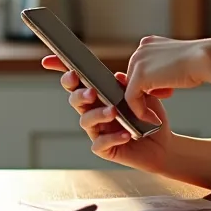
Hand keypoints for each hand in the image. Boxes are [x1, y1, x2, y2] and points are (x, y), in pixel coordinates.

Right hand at [42, 55, 172, 173]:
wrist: (162, 145)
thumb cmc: (149, 118)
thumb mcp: (144, 97)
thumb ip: (130, 86)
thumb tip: (117, 76)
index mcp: (99, 95)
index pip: (77, 81)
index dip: (62, 70)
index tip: (48, 62)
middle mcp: (94, 112)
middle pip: (75, 99)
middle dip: (79, 93)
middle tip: (91, 92)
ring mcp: (97, 131)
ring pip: (85, 120)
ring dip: (97, 114)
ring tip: (113, 112)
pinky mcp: (104, 149)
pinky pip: (100, 143)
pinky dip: (112, 138)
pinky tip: (125, 134)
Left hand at [123, 36, 209, 117]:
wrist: (207, 60)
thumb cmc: (199, 63)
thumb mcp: (175, 64)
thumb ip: (162, 71)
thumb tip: (154, 86)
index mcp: (149, 43)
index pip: (141, 70)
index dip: (152, 85)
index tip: (165, 94)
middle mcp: (140, 49)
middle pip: (135, 80)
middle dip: (149, 94)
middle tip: (166, 100)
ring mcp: (138, 61)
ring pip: (132, 90)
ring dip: (145, 105)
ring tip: (161, 111)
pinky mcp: (138, 76)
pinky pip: (131, 99)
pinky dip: (141, 112)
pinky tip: (154, 119)